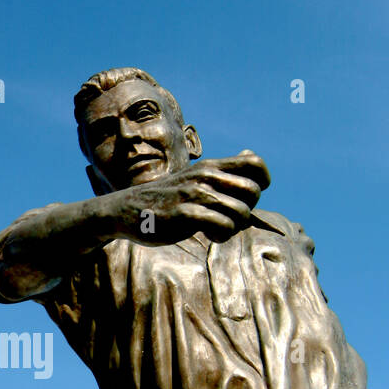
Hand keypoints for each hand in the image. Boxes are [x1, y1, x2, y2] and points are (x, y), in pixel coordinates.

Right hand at [113, 151, 270, 244]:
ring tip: (218, 229)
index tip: (246, 197)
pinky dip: (222, 235)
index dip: (261, 182)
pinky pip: (223, 226)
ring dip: (234, 227)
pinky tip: (210, 235)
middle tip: (229, 217)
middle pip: (253, 191)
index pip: (254, 163)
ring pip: (241, 212)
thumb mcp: (195, 177)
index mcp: (210, 166)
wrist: (127, 210)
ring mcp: (194, 194)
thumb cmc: (168, 197)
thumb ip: (224, 169)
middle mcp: (205, 176)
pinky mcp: (184, 214)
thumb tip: (249, 153)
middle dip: (247, 210)